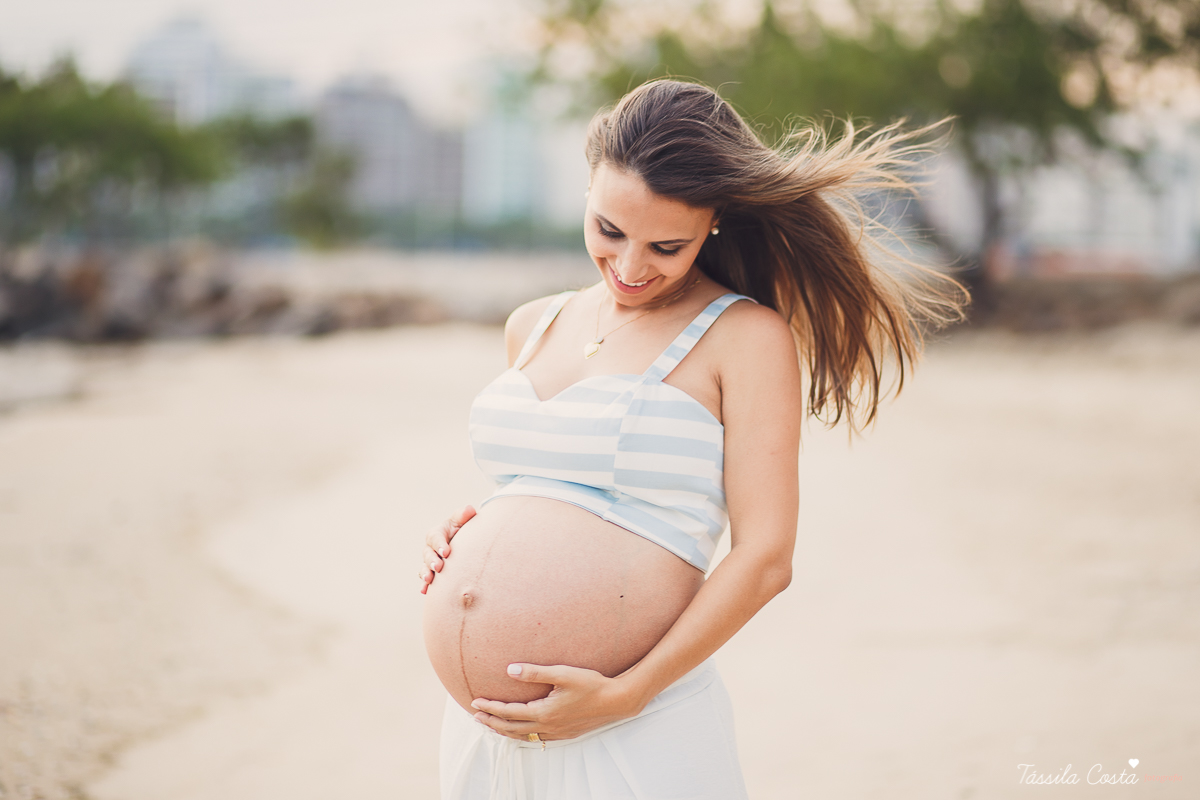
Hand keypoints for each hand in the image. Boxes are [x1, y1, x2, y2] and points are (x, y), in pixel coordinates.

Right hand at [418, 504, 475, 593]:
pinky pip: (426, 580)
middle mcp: (431, 548)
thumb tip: (469, 510)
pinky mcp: (433, 573)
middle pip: (428, 554)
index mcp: (437, 533)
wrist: (466, 543)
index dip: (440, 544)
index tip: (446, 552)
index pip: (435, 537)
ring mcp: (430, 561)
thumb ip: (464, 515)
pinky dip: (425, 585)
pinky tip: (425, 591)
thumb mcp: (463, 520)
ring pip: (424, 567)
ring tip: (429, 580)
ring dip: (426, 574)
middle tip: (439, 567)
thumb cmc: (464, 529)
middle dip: (432, 561)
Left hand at [469, 663, 642, 741]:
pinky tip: (522, 729)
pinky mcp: (565, 734)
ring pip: (523, 736)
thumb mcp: (562, 673)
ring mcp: (557, 733)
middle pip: (511, 729)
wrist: (617, 701)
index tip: (475, 702)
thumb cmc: (592, 684)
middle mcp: (547, 726)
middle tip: (476, 717)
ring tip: (492, 724)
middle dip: (491, 723)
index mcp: (544, 712)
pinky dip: (522, 735)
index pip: (509, 712)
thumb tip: (510, 670)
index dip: (490, 708)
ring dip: (505, 730)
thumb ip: (535, 672)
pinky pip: (537, 738)